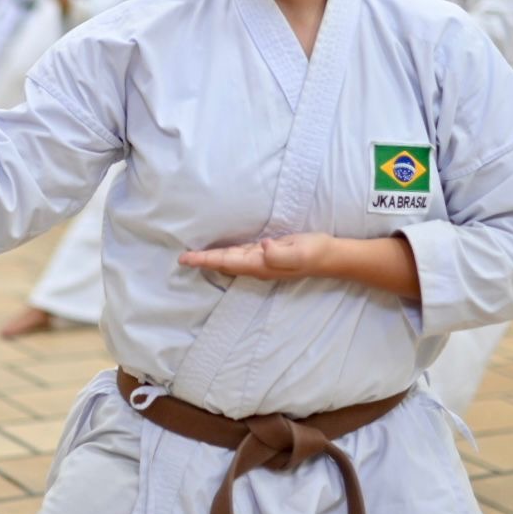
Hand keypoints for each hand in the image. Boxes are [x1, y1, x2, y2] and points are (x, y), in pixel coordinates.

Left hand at [178, 233, 333, 280]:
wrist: (331, 257)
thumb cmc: (315, 251)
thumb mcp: (300, 250)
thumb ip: (280, 252)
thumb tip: (261, 247)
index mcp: (261, 264)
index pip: (227, 262)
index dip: (206, 260)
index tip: (186, 259)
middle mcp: (257, 266)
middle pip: (224, 263)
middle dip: (203, 261)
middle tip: (181, 258)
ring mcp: (262, 262)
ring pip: (230, 260)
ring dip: (211, 259)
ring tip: (194, 257)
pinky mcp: (267, 255)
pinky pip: (239, 256)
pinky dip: (225, 255)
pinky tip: (220, 253)